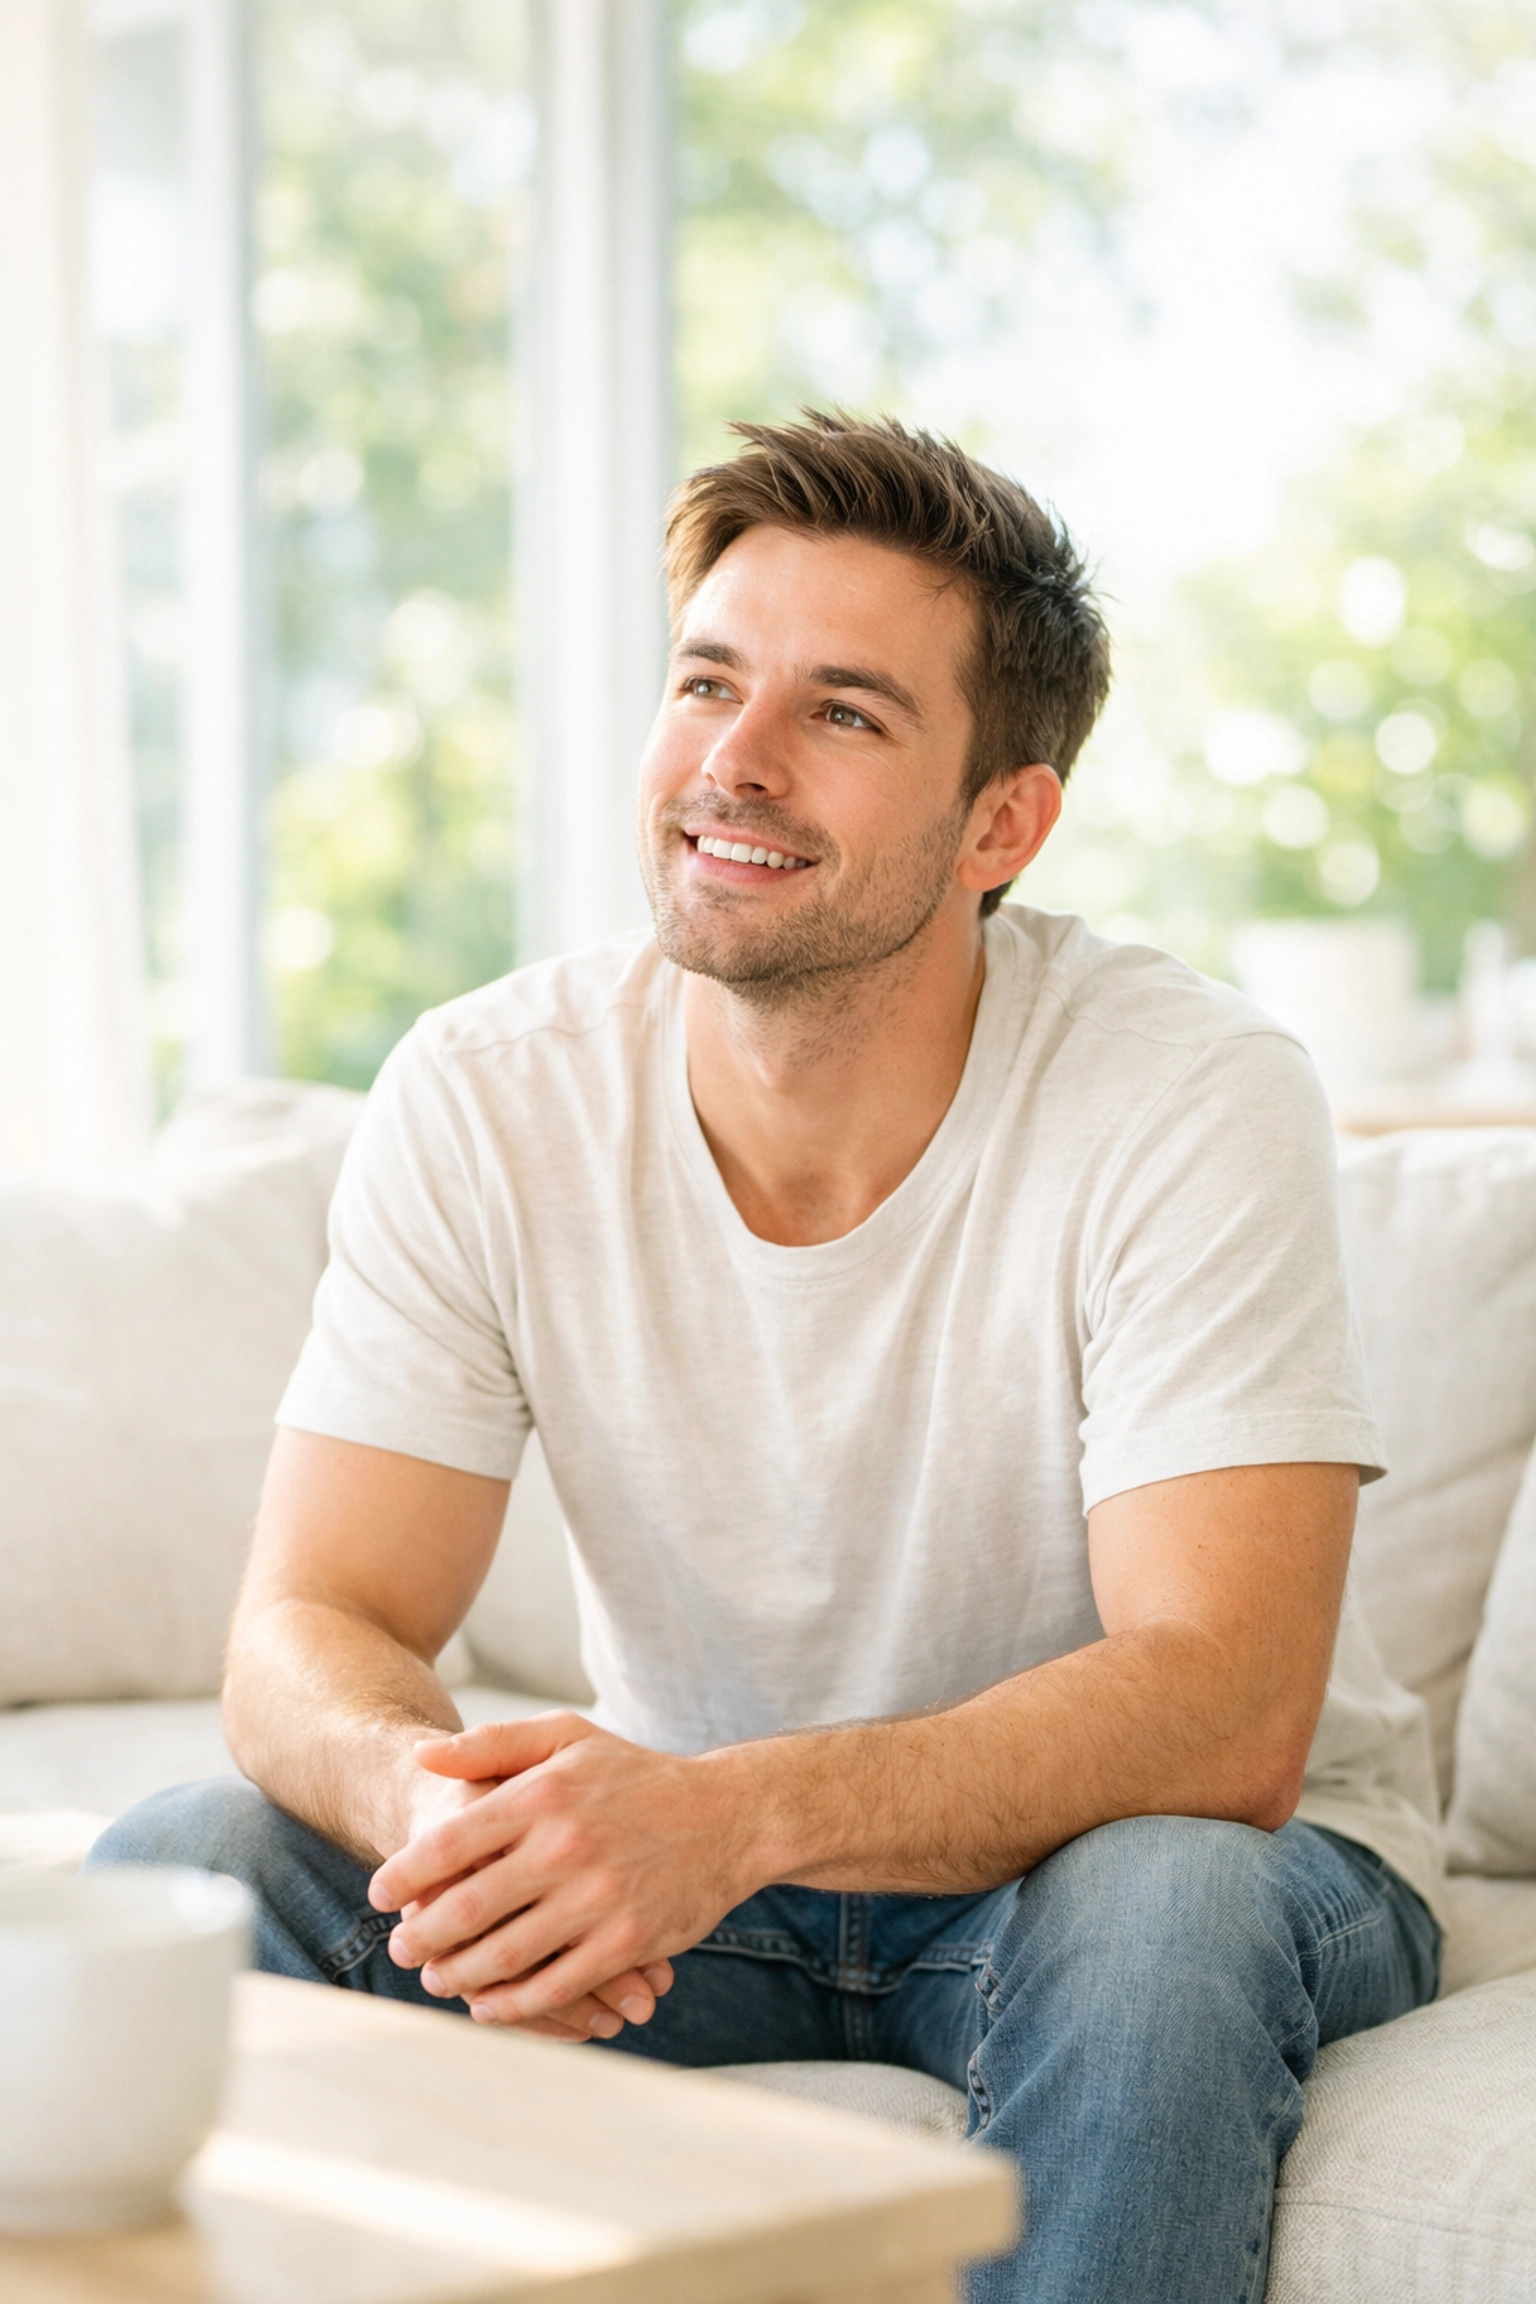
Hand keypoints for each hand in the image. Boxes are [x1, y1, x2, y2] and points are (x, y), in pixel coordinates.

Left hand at [368, 1712, 759, 2030]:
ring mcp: (598, 1899)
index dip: (405, 1875)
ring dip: (457, 1975)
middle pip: (468, 1906)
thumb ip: (493, 1745)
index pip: (452, 1841)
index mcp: (545, 1794)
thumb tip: (422, 1757)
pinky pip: (553, 1986)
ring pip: (504, 1954)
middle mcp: (567, 1846)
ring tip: (435, 1977)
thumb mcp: (568, 1739)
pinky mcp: (626, 1943)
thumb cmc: (635, 1776)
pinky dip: (512, 2004)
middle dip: (420, 1935)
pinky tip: (488, 2004)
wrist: (727, 1816)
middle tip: (399, 1946)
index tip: (381, 1894)